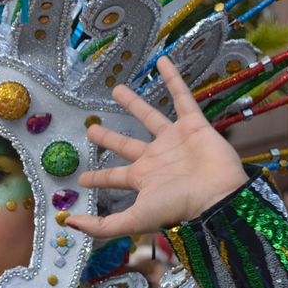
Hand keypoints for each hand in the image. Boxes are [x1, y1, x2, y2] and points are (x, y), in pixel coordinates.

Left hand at [66, 57, 247, 238]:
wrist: (218, 197)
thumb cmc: (178, 208)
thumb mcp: (134, 220)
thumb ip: (102, 226)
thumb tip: (69, 223)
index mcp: (142, 178)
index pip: (113, 176)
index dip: (97, 177)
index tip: (82, 179)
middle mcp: (155, 158)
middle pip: (125, 144)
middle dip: (108, 138)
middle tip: (91, 129)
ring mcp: (174, 140)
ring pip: (149, 116)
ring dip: (134, 102)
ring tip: (117, 89)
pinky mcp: (194, 125)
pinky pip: (183, 97)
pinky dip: (174, 79)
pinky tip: (163, 62)